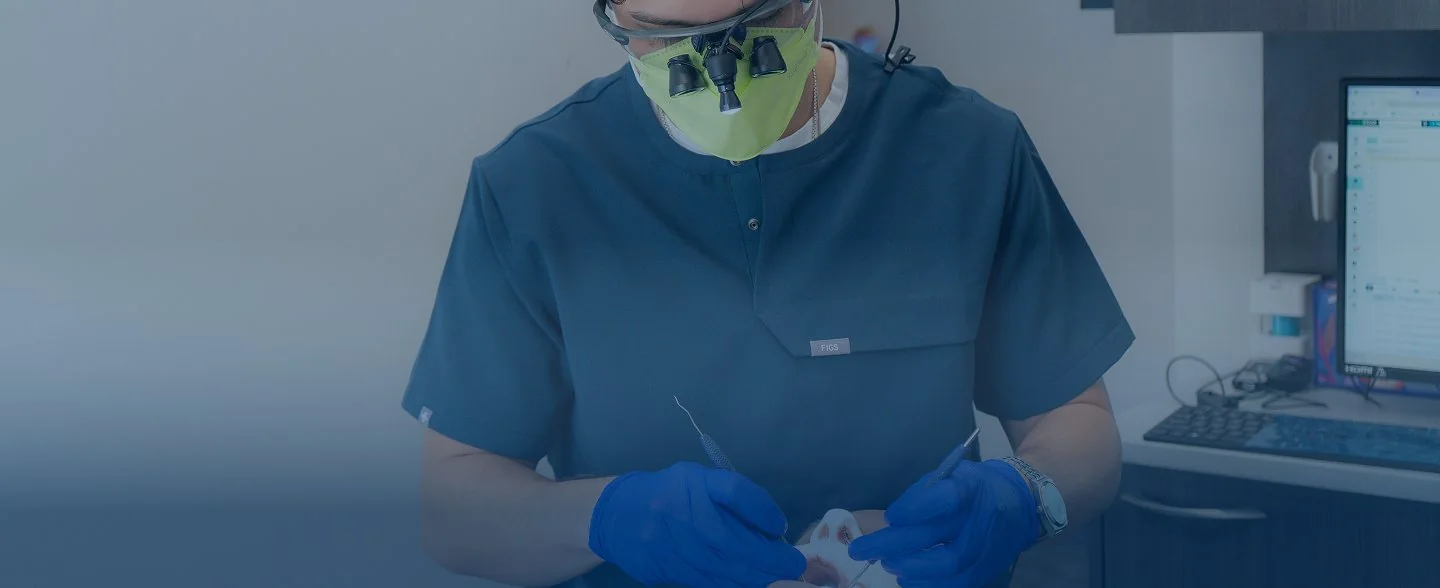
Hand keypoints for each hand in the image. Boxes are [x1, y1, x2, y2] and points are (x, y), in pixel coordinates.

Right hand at [589, 462, 806, 586]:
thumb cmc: (671, 494)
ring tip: (777, 577)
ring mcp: (670, 543)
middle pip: (733, 540)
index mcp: (693, 482)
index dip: (762, 510)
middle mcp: (680, 511)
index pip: (734, 491)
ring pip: (722, 567)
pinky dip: (733, 584)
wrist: (617, 515)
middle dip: (769, 558)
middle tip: (793, 566)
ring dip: (755, 576)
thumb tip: (773, 527)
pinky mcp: (665, 568)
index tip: (779, 528)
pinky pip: (707, 580)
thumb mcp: (700, 481)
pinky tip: (749, 582)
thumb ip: (734, 499)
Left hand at [848, 460, 1038, 587]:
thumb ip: (923, 495)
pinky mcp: (986, 570)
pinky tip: (906, 579)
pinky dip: (928, 584)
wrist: (1020, 505)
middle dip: (893, 545)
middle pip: (938, 537)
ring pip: (948, 566)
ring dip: (910, 568)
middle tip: (860, 550)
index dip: (915, 508)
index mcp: (971, 488)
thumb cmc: (974, 488)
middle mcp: (980, 520)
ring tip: (887, 563)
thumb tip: (894, 522)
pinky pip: (957, 583)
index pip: (946, 499)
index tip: (890, 517)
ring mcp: (986, 548)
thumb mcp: (951, 476)